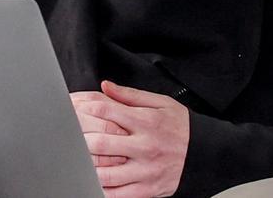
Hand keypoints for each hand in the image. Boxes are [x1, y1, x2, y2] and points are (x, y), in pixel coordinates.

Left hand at [69, 81, 189, 197]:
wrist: (206, 153)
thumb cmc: (181, 127)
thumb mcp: (161, 103)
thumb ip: (130, 95)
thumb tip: (105, 86)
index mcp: (146, 121)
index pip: (106, 111)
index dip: (84, 108)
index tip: (72, 109)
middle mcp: (144, 146)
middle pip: (101, 143)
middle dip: (79, 139)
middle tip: (65, 136)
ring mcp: (145, 170)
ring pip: (106, 172)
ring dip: (86, 167)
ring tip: (73, 160)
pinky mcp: (147, 189)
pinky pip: (119, 194)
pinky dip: (101, 190)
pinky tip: (89, 182)